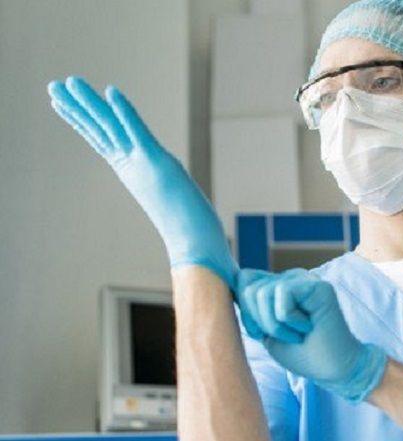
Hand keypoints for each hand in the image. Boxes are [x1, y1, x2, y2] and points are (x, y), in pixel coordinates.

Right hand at [48, 76, 238, 289]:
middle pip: (99, 130)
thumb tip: (176, 205)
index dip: (83, 120)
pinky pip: (137, 131)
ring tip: (66, 81)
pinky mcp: (158, 162)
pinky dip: (124, 111)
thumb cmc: (191, 232)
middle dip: (75, 107)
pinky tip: (110, 90)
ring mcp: (142, 164)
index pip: (103, 140)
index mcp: (132, 173)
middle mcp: (131, 167)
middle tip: (52, 85)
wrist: (196, 249)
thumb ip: (169, 199)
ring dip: (89, 102)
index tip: (64, 102)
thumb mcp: (174, 203)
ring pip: (110, 127)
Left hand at [236, 268, 387, 402]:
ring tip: (297, 334)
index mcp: (276, 286)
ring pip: (262, 293)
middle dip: (260, 321)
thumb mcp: (264, 331)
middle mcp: (290, 278)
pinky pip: (283, 295)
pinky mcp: (316, 284)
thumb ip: (250, 308)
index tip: (262, 333)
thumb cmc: (300, 353)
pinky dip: (289, 320)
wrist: (332, 369)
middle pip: (249, 288)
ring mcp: (303, 279)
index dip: (245, 311)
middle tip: (285, 335)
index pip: (243, 280)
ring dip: (276, 325)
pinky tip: (308, 327)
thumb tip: (231, 285)